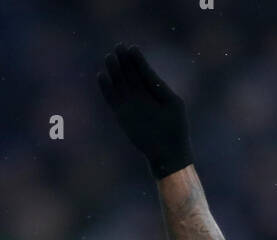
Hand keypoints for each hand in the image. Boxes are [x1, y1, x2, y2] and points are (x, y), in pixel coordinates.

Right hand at [97, 43, 191, 179]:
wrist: (168, 155)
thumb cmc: (175, 130)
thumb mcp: (171, 104)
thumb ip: (158, 87)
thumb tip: (145, 71)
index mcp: (156, 91)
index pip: (144, 71)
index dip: (137, 60)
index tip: (132, 48)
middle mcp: (142, 95)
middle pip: (130, 74)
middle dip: (124, 61)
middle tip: (118, 47)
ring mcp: (131, 105)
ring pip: (119, 83)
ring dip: (114, 71)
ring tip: (109, 57)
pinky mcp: (121, 115)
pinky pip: (111, 99)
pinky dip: (106, 88)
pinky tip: (101, 76)